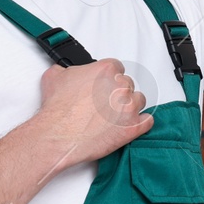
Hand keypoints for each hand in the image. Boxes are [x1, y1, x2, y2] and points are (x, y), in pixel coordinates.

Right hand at [34, 58, 152, 171]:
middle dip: (117, 93)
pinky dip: (141, 123)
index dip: (109, 79)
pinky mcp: (133, 127)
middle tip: (105, 103)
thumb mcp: (55, 76)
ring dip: (129, 106)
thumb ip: (69, 69)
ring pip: (139, 101)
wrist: (57, 135)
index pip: (117, 68)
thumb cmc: (57, 110)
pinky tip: (130, 124)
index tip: (104, 86)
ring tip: (115, 115)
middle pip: (128, 84)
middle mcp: (121, 86)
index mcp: (107, 70)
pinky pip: (148, 121)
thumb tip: (69, 71)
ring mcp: (129, 107)